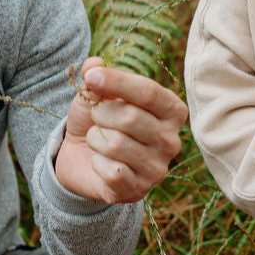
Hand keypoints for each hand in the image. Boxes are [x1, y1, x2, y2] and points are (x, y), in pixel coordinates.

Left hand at [54, 57, 186, 204]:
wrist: (82, 156)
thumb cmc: (100, 118)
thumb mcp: (97, 91)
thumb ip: (97, 74)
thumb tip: (93, 64)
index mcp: (171, 110)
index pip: (148, 92)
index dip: (117, 81)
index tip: (91, 77)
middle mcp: (172, 140)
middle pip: (131, 118)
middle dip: (101, 113)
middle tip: (96, 116)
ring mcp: (158, 168)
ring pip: (116, 144)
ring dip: (96, 138)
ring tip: (98, 139)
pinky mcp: (139, 190)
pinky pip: (111, 171)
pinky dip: (96, 162)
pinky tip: (100, 162)